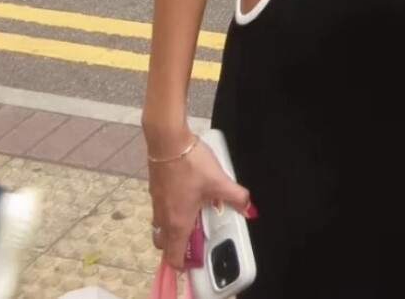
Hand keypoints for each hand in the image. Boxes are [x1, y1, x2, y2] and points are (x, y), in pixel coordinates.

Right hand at [148, 136, 251, 271]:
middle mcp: (164, 218)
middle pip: (166, 244)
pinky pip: (161, 210)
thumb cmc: (190, 164)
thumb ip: (236, 196)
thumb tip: (249, 208)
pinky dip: (172, 210)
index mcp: (178, 223)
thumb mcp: (219, 181)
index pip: (174, 257)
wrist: (168, 141)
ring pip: (162, 227)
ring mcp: (157, 204)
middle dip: (179, 245)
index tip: (198, 256)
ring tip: (195, 213)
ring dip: (175, 227)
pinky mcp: (156, 190)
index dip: (185, 263)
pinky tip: (188, 194)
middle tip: (197, 234)